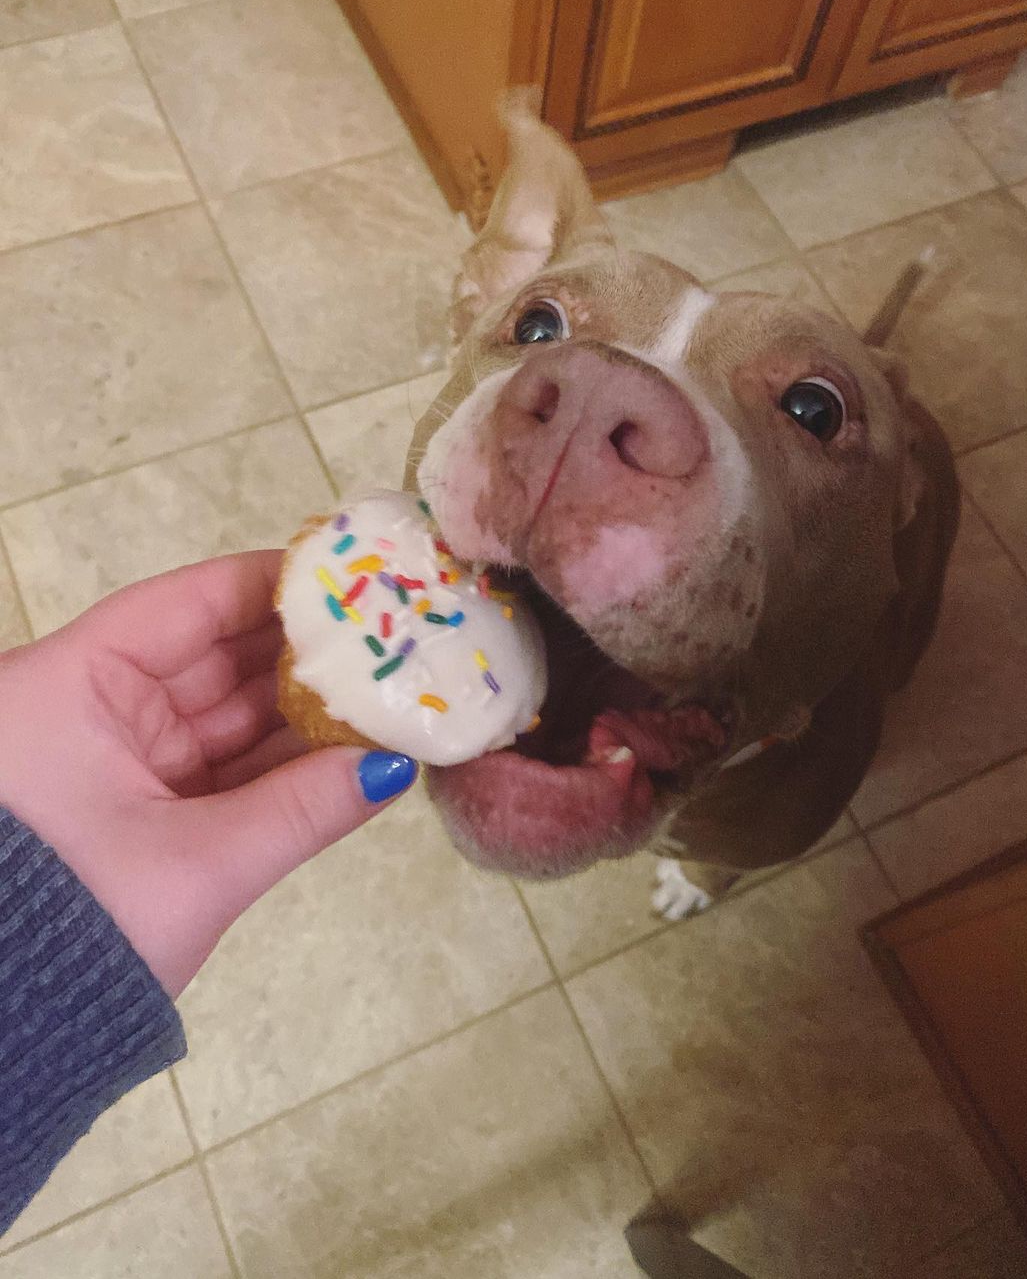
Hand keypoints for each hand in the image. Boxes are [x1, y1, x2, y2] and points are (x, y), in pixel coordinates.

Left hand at [0, 553, 415, 996]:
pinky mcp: (139, 806)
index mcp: (71, 684)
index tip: (355, 578)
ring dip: (304, 710)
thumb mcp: (195, 866)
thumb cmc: (74, 932)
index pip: (188, 603)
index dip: (273, 586)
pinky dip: (281, 762)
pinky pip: (223, 766)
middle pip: (216, 654)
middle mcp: (93, 707)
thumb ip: (303, 809)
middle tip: (394, 637)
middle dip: (304, 650)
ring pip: (228, 714)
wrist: (1, 1040)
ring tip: (390, 692)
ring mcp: (118, 758)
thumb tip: (395, 766)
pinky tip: (351, 749)